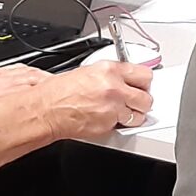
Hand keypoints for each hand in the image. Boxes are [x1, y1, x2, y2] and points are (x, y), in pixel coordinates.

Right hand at [35, 60, 155, 139]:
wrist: (48, 109)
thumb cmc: (60, 92)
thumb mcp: (88, 72)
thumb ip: (110, 74)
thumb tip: (124, 77)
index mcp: (110, 70)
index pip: (144, 74)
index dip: (144, 83)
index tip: (142, 86)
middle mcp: (115, 87)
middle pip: (147, 97)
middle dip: (142, 100)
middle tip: (134, 101)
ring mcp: (113, 107)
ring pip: (139, 114)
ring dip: (133, 115)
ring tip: (121, 112)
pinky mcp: (109, 124)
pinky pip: (123, 126)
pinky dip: (118, 125)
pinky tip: (108, 119)